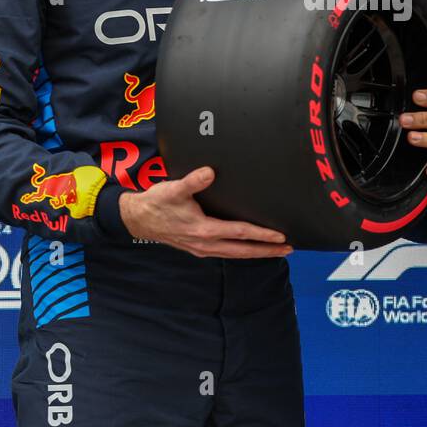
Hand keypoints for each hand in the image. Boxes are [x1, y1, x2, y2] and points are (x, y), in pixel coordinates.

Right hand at [119, 167, 293, 257]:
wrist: (138, 219)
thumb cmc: (157, 203)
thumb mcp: (173, 189)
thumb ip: (193, 181)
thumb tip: (210, 172)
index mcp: (204, 230)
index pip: (240, 233)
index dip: (261, 234)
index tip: (279, 235)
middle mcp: (206, 243)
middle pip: (243, 250)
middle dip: (267, 250)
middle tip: (288, 249)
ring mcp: (202, 248)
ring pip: (236, 254)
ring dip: (256, 253)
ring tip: (276, 251)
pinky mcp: (198, 248)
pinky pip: (226, 253)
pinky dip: (241, 252)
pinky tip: (249, 249)